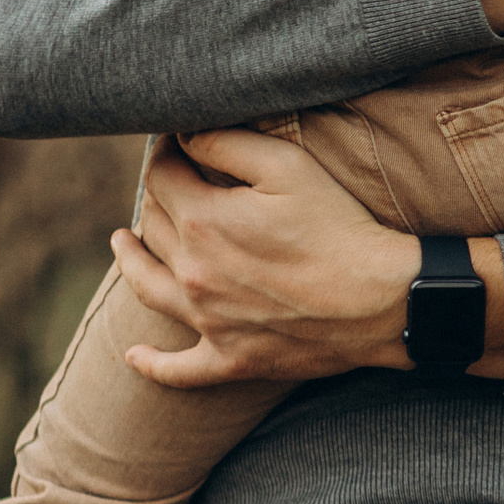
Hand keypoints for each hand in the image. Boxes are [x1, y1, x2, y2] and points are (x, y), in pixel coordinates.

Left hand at [113, 131, 503, 387]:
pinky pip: (178, 370)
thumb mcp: (288, 167)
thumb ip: (226, 143)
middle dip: (156, 197)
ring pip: (147, 287)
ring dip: (129, 262)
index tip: (177, 142)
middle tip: (169, 183)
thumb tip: (182, 133)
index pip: (161, 177)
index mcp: (202, 222)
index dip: (166, 153)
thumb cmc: (339, 227)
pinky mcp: (231, 358)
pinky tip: (134, 356)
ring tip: (122, 244)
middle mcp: (192, 273)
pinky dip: (152, 364)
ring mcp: (207, 321)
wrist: (380, 301)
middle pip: (153, 226)